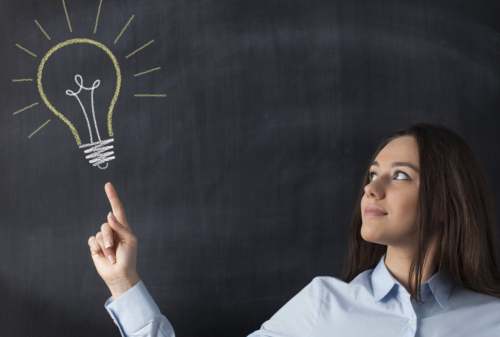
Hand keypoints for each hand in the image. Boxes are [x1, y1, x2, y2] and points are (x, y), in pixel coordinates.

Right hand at [88, 182, 139, 298]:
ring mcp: (103, 238)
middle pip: (106, 225)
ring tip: (111, 256)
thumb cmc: (128, 257)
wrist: (119, 274)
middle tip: (114, 250)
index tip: (108, 185)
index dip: (112, 197)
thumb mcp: (129, 241)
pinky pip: (92, 241)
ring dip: (105, 247)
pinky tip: (102, 256)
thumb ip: (120, 227)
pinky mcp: (95, 246)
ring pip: (98, 234)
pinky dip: (97, 249)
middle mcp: (112, 230)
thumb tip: (109, 215)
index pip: (117, 209)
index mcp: (123, 227)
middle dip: (109, 238)